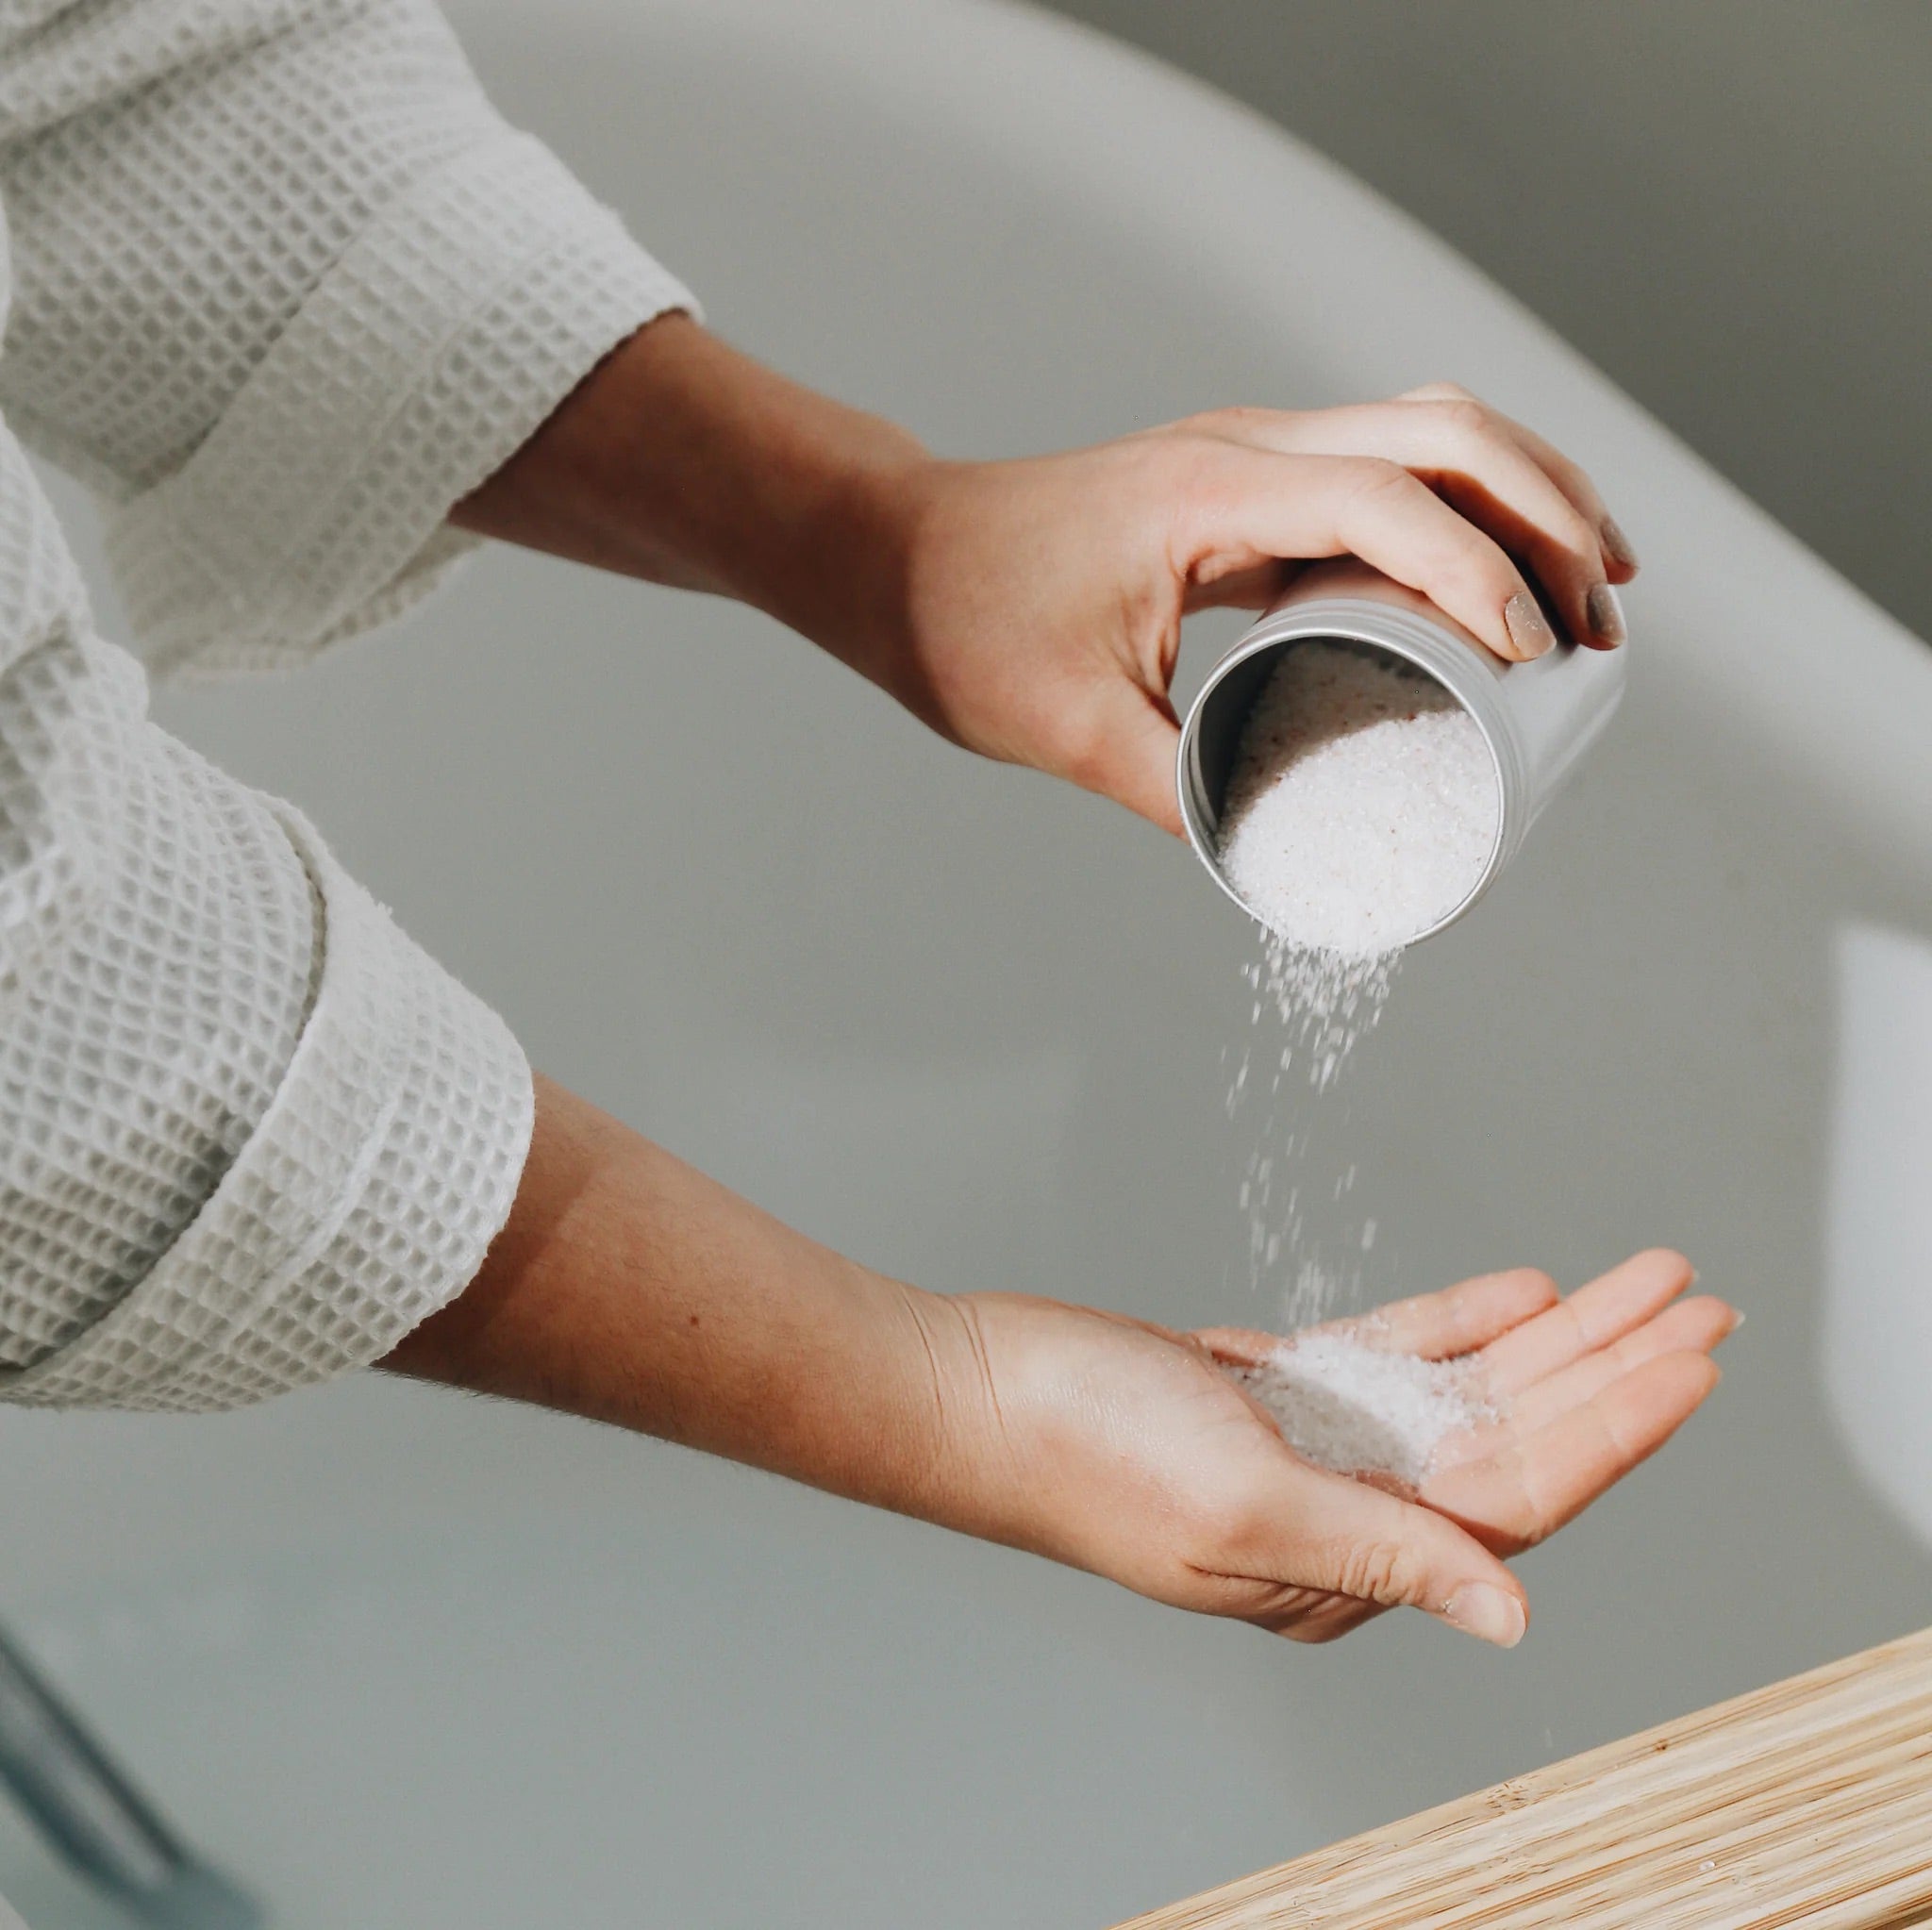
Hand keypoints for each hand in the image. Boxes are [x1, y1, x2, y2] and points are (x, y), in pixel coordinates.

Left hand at [456, 321, 1637, 836]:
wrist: (895, 555)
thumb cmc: (964, 628)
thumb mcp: (1069, 729)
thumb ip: (1175, 799)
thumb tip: (1282, 876)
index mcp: (1214, 495)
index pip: (1395, 505)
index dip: (1488, 579)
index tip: (1536, 663)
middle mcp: (1246, 446)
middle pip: (1450, 435)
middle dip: (1551, 521)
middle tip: (1603, 628)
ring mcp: (1250, 448)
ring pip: (1430, 426)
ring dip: (1527, 491)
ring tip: (1592, 589)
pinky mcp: (1245, 477)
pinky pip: (1388, 457)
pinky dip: (1466, 497)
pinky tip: (1496, 567)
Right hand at [939, 1249, 1729, 1645]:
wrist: (974, 1387)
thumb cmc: (1078, 1454)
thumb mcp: (1240, 1505)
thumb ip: (1383, 1546)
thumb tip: (1511, 1614)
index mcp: (1343, 1562)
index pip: (1518, 1496)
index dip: (1613, 1424)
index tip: (1689, 1360)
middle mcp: (1345, 1511)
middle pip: (1514, 1436)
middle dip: (1613, 1369)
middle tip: (1699, 1303)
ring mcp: (1313, 1446)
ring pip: (1468, 1389)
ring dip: (1557, 1336)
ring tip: (1640, 1282)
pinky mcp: (1277, 1390)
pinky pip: (1397, 1356)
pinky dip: (1461, 1321)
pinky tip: (1523, 1291)